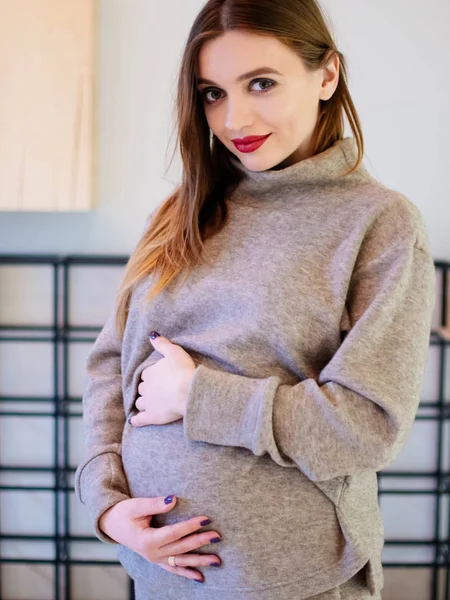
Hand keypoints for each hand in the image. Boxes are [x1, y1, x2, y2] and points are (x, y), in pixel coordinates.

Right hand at [99, 495, 221, 582]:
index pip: (174, 533)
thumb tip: (173, 499)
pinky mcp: (156, 560)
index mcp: (147, 540)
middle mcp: (152, 553)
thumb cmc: (124, 513)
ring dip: (199, 561)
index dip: (191, 526)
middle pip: (181, 548)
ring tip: (217, 560)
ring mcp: (155, 559)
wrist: (111, 524)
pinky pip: (174, 569)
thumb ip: (155, 504)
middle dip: (201, 542)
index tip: (206, 519)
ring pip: (181, 562)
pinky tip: (200, 577)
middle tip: (218, 536)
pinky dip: (187, 573)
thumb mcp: (137, 506)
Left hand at [130, 331, 196, 426]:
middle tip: (155, 390)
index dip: (151, 376)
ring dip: (142, 402)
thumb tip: (151, 335)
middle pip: (142, 388)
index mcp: (150, 373)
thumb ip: (162, 344)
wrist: (188, 392)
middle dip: (146, 388)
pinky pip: (140, 419)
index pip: (146, 374)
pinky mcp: (152, 417)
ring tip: (146, 403)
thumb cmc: (183, 371)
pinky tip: (134, 421)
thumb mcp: (174, 352)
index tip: (157, 377)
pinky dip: (136, 420)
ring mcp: (148, 403)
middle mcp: (145, 388)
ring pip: (140, 402)